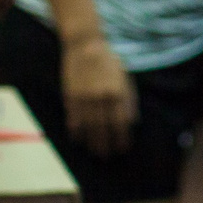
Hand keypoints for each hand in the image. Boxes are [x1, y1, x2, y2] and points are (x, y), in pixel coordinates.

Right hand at [62, 35, 137, 155]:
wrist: (85, 46)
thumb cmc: (109, 63)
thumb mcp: (125, 79)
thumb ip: (129, 101)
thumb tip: (132, 122)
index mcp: (117, 94)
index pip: (121, 123)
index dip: (122, 138)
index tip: (123, 149)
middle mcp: (101, 98)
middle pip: (104, 129)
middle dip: (106, 145)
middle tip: (107, 156)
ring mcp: (84, 98)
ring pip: (88, 127)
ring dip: (91, 142)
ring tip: (94, 152)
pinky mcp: (70, 96)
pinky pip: (73, 118)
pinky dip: (76, 130)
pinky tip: (78, 139)